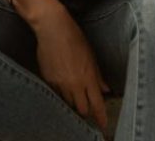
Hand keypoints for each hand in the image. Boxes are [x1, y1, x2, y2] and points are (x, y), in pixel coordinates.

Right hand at [33, 9, 110, 132]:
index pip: (97, 105)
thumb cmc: (75, 38)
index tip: (103, 125)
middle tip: (87, 107)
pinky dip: (60, 94)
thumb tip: (106, 89)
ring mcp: (60, 83)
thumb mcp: (91, 56)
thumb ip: (98, 76)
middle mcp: (74, 84)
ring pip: (68, 103)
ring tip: (74, 95)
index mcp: (88, 77)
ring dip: (73, 102)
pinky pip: (55, 94)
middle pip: (82, 109)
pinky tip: (62, 86)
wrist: (52, 28)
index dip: (101, 117)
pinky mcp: (48, 80)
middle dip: (86, 111)